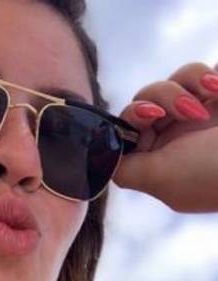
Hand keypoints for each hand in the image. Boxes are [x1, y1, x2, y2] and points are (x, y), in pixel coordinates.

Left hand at [112, 62, 217, 212]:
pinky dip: (203, 77)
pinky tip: (215, 90)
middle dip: (155, 99)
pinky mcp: (217, 95)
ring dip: (180, 85)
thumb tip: (102, 158)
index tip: (145, 116)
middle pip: (142, 103)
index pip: (127, 133)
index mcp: (161, 162)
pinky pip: (195, 73)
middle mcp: (178, 139)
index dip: (129, 120)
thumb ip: (125, 170)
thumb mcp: (161, 180)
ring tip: (204, 99)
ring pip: (167, 84)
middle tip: (176, 108)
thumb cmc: (213, 172)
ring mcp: (200, 115)